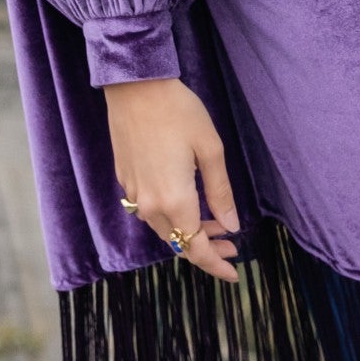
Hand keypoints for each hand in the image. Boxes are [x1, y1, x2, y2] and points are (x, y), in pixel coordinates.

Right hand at [104, 76, 240, 282]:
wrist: (135, 87)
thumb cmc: (179, 112)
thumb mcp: (210, 149)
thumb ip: (220, 192)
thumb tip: (230, 225)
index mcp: (175, 200)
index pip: (196, 248)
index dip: (216, 265)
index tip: (234, 273)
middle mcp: (150, 205)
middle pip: (178, 242)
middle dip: (206, 247)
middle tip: (231, 243)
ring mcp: (134, 193)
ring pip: (162, 228)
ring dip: (187, 231)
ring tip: (214, 222)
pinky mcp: (125, 180)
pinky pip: (148, 211)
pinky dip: (169, 215)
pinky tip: (185, 201)